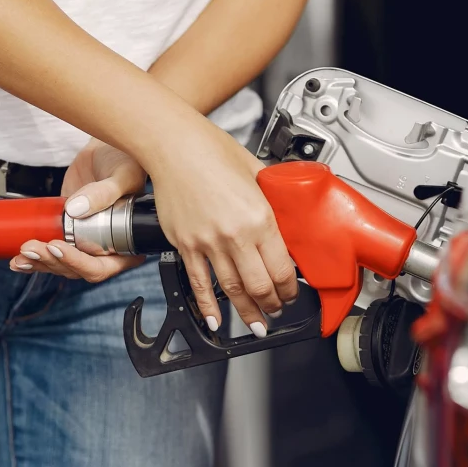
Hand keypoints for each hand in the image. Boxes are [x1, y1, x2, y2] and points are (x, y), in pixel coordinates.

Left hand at [10, 139, 145, 281]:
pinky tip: (19, 260)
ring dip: (39, 262)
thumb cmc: (125, 160)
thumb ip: (105, 192)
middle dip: (52, 261)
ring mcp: (85, 242)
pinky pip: (51, 252)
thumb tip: (76, 210)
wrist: (106, 150)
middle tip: (32, 246)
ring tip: (22, 252)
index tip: (59, 246)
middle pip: (77, 269)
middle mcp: (107, 248)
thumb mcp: (123, 174)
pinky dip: (34, 259)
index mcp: (127, 243)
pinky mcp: (67, 233)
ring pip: (61, 265)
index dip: (79, 263)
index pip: (103, 266)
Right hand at [148, 126, 297, 337]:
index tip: (292, 293)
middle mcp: (235, 235)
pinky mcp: (185, 245)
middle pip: (260, 286)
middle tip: (277, 310)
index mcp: (259, 218)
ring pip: (232, 290)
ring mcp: (208, 243)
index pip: (282, 268)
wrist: (174, 145)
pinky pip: (199, 283)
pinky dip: (207, 306)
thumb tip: (286, 209)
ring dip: (246, 311)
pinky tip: (215, 321)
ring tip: (256, 323)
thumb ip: (273, 196)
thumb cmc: (213, 150)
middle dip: (272, 304)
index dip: (290, 288)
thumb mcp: (257, 171)